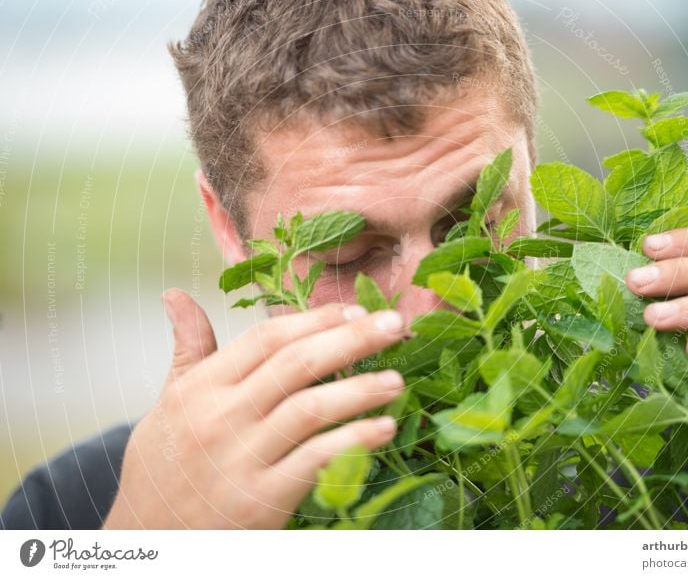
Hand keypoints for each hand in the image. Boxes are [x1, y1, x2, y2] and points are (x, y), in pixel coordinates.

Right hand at [103, 289, 406, 528]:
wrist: (146, 537)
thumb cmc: (164, 465)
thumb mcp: (168, 402)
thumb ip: (188, 349)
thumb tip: (176, 295)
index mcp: (202, 387)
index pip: (267, 339)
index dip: (315, 320)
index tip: (354, 310)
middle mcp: (221, 416)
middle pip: (297, 364)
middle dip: (351, 339)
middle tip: (394, 325)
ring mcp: (241, 459)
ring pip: (310, 409)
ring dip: (360, 390)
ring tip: (397, 379)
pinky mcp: (260, 500)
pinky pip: (315, 461)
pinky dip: (353, 442)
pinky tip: (383, 429)